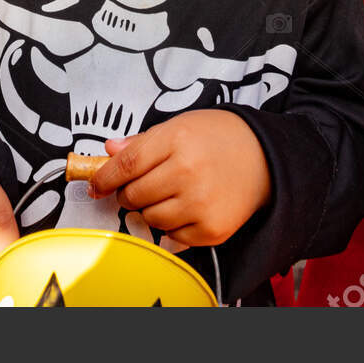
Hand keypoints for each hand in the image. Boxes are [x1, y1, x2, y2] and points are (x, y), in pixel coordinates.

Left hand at [88, 110, 271, 247]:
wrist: (265, 157)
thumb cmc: (219, 138)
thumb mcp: (180, 125)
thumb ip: (143, 141)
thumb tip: (109, 151)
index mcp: (178, 140)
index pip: (127, 165)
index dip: (105, 177)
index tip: (97, 183)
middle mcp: (188, 172)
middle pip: (134, 195)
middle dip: (129, 193)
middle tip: (141, 186)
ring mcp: (201, 204)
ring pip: (150, 219)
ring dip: (150, 210)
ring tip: (169, 194)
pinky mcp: (212, 229)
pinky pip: (173, 237)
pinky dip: (173, 226)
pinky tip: (187, 207)